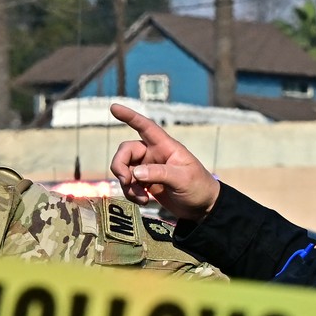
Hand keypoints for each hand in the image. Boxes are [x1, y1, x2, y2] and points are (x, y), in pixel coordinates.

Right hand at [108, 104, 220, 222]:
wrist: (202, 207)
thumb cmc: (198, 186)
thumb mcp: (183, 178)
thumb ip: (159, 173)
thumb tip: (134, 172)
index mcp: (165, 146)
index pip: (145, 127)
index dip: (129, 116)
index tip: (114, 107)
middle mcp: (153, 154)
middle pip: (126, 151)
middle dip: (120, 166)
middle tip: (126, 181)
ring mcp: (148, 169)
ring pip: (124, 170)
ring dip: (127, 185)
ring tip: (140, 198)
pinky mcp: (145, 183)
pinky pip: (128, 184)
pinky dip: (131, 193)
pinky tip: (143, 201)